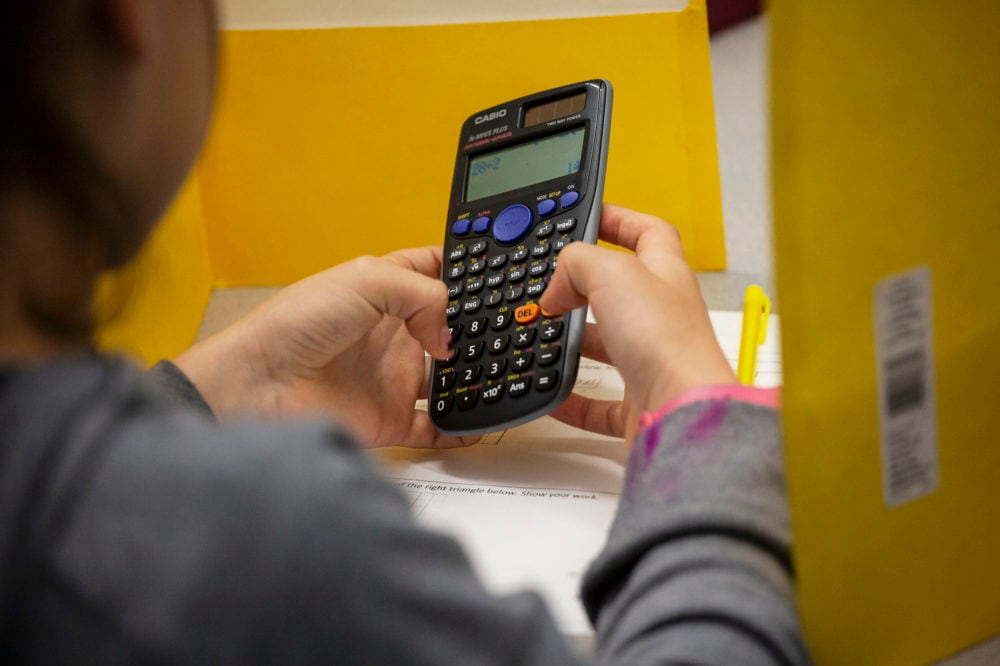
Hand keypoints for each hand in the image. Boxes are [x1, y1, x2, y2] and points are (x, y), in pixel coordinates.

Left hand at [174, 248, 479, 448]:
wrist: (258, 388)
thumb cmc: (295, 325)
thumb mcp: (365, 280)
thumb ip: (423, 295)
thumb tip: (451, 335)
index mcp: (385, 292)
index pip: (433, 273)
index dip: (464, 272)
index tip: (499, 274)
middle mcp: (392, 335)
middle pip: (449, 330)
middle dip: (479, 330)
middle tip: (513, 330)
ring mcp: (391, 378)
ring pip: (449, 380)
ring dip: (475, 379)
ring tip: (506, 375)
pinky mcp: (389, 420)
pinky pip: (435, 427)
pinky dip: (460, 428)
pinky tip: (481, 422)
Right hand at [540, 204, 736, 440]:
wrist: (681, 410)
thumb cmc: (667, 340)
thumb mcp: (613, 273)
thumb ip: (578, 264)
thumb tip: (558, 286)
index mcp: (665, 274)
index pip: (647, 232)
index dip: (618, 219)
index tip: (588, 216)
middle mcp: (662, 315)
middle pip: (622, 290)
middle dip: (585, 285)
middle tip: (554, 283)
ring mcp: (651, 359)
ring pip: (609, 343)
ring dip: (576, 339)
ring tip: (546, 332)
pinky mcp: (638, 401)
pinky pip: (600, 400)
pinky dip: (572, 397)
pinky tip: (551, 390)